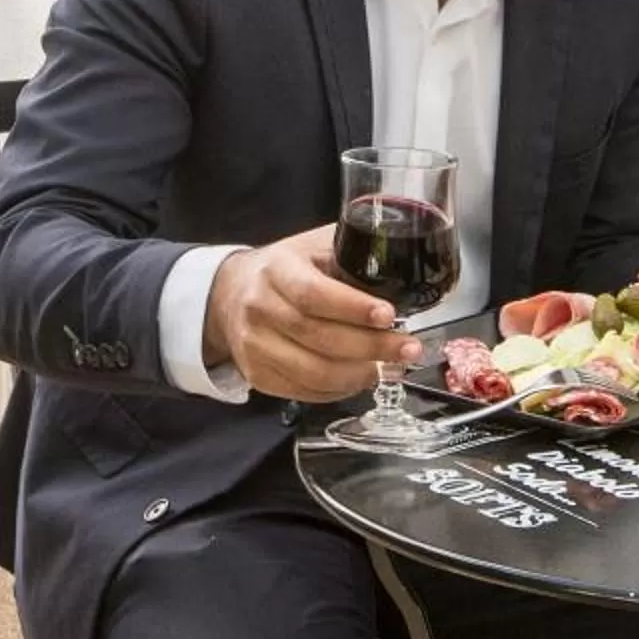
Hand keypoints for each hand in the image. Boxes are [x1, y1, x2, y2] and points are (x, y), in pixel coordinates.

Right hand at [202, 223, 420, 402]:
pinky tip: (362, 378)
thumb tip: (401, 265)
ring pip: (313, 372)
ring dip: (359, 375)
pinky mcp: (258, 375)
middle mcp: (260, 309)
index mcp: (276, 270)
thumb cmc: (284, 268)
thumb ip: (351, 252)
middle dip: (371, 347)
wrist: (230, 293)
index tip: (389, 315)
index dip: (353, 308)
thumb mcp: (313, 246)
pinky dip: (340, 389)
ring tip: (391, 368)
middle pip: (318, 337)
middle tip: (408, 348)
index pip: (313, 293)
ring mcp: (255, 346)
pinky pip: (305, 391)